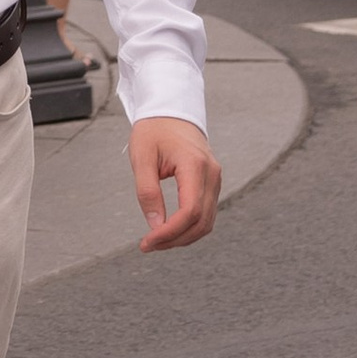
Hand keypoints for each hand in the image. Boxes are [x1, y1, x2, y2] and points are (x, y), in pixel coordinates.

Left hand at [130, 113, 219, 250]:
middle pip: (201, 222)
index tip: (147, 242)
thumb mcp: (142, 157)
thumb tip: (155, 225)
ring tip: (157, 241)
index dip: (170, 232)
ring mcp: (215, 179)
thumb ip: (147, 191)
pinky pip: (206, 214)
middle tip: (148, 246)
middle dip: (175, 240)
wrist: (171, 112)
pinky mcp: (212, 184)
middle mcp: (211, 174)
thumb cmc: (154, 131)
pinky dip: (189, 227)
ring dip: (183, 237)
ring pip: (207, 222)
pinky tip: (169, 230)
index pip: (190, 211)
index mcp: (194, 165)